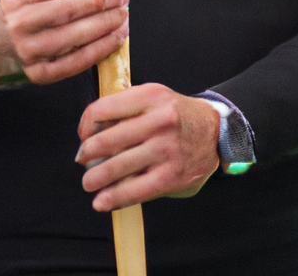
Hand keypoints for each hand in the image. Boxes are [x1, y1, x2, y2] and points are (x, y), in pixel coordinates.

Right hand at [0, 0, 128, 85]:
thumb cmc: (21, 16)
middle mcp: (21, 23)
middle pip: (69, 8)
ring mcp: (30, 51)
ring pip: (75, 35)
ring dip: (106, 23)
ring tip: (124, 14)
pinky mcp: (40, 73)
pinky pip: (77, 61)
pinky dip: (101, 48)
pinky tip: (117, 37)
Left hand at [75, 84, 219, 210]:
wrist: (215, 131)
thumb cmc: (176, 114)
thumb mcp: (153, 97)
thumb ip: (126, 108)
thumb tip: (91, 130)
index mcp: (150, 96)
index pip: (103, 109)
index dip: (86, 124)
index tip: (84, 134)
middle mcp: (158, 121)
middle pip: (107, 140)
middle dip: (87, 154)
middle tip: (82, 160)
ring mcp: (166, 149)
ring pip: (118, 167)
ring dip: (95, 178)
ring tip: (89, 182)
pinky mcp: (171, 175)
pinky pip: (136, 190)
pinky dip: (115, 197)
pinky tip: (102, 201)